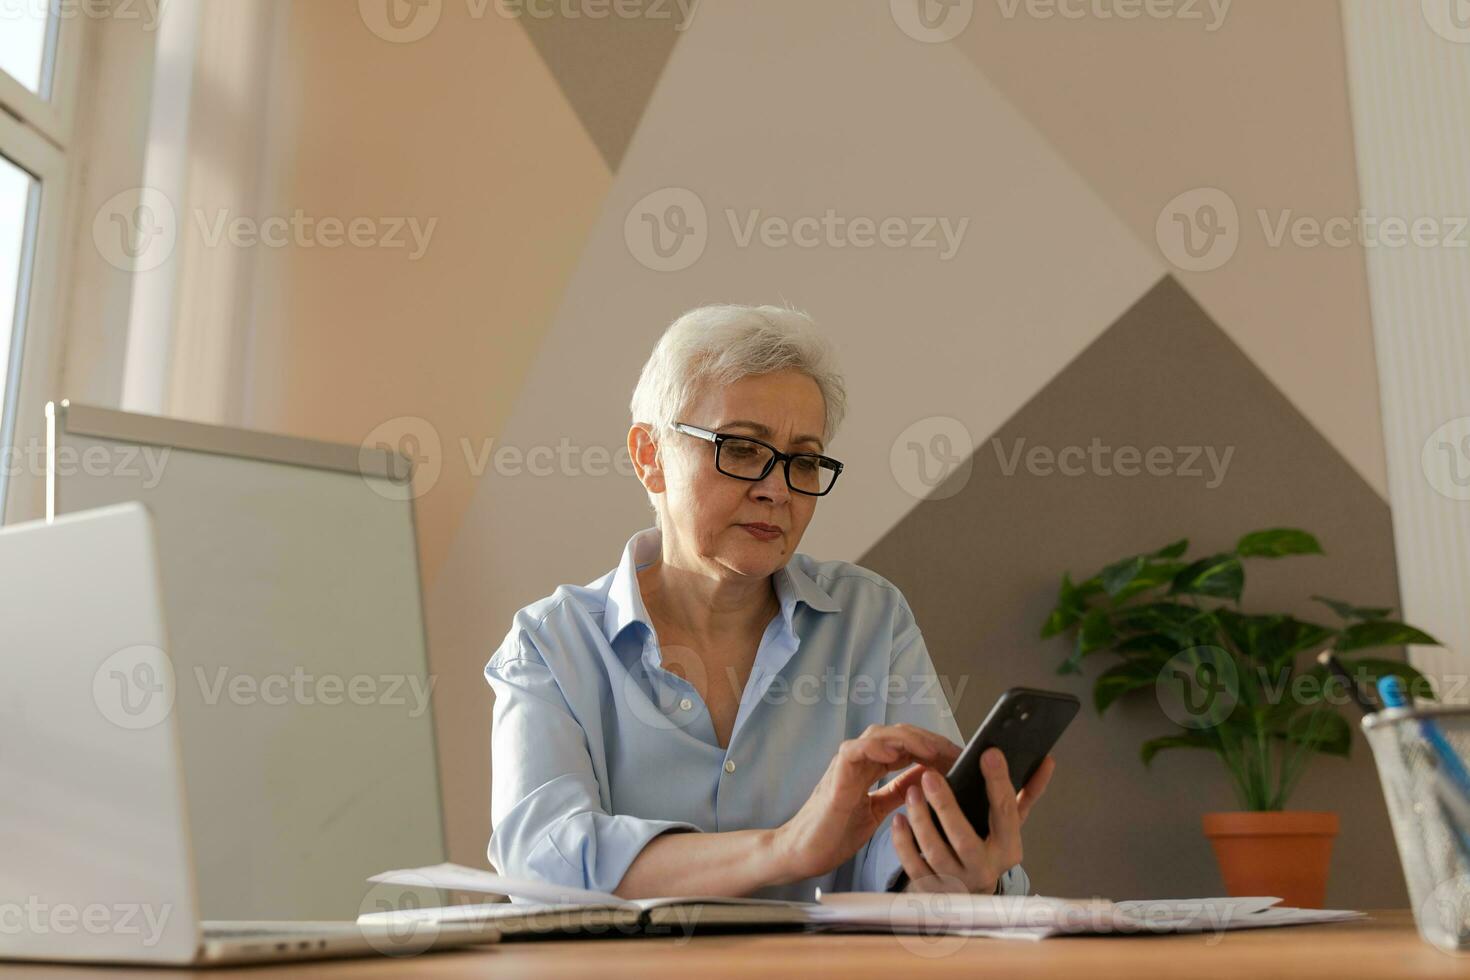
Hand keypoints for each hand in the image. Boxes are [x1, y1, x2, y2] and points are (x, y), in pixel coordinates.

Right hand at [770, 725, 960, 883]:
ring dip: (908, 740)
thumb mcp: (878, 809)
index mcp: (870, 767)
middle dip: (928, 740)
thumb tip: (928, 777)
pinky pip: (854, 751)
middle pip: (898, 734)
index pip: (906, 745)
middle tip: (954, 751)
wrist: (803, 852)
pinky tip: (893, 753)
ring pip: (879, 736)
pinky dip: (874, 748)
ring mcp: (846, 765)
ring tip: (932, 750)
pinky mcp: (836, 777)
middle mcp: (859, 760)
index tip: (958, 756)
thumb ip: (899, 790)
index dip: (932, 746)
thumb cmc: (835, 832)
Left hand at [893, 747, 1054, 893]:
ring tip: (912, 791)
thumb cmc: (990, 847)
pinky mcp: (931, 890)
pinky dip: (904, 843)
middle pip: (964, 839)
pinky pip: (914, 866)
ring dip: (921, 820)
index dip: (998, 782)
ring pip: (935, 853)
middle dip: (947, 807)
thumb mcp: (1010, 824)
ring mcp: (956, 883)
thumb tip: (1046, 761)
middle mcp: (984, 869)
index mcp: (1008, 848)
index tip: (988, 753)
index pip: (1006, 813)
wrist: (973, 893)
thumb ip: (1027, 793)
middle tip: (930, 775)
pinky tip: (899, 819)